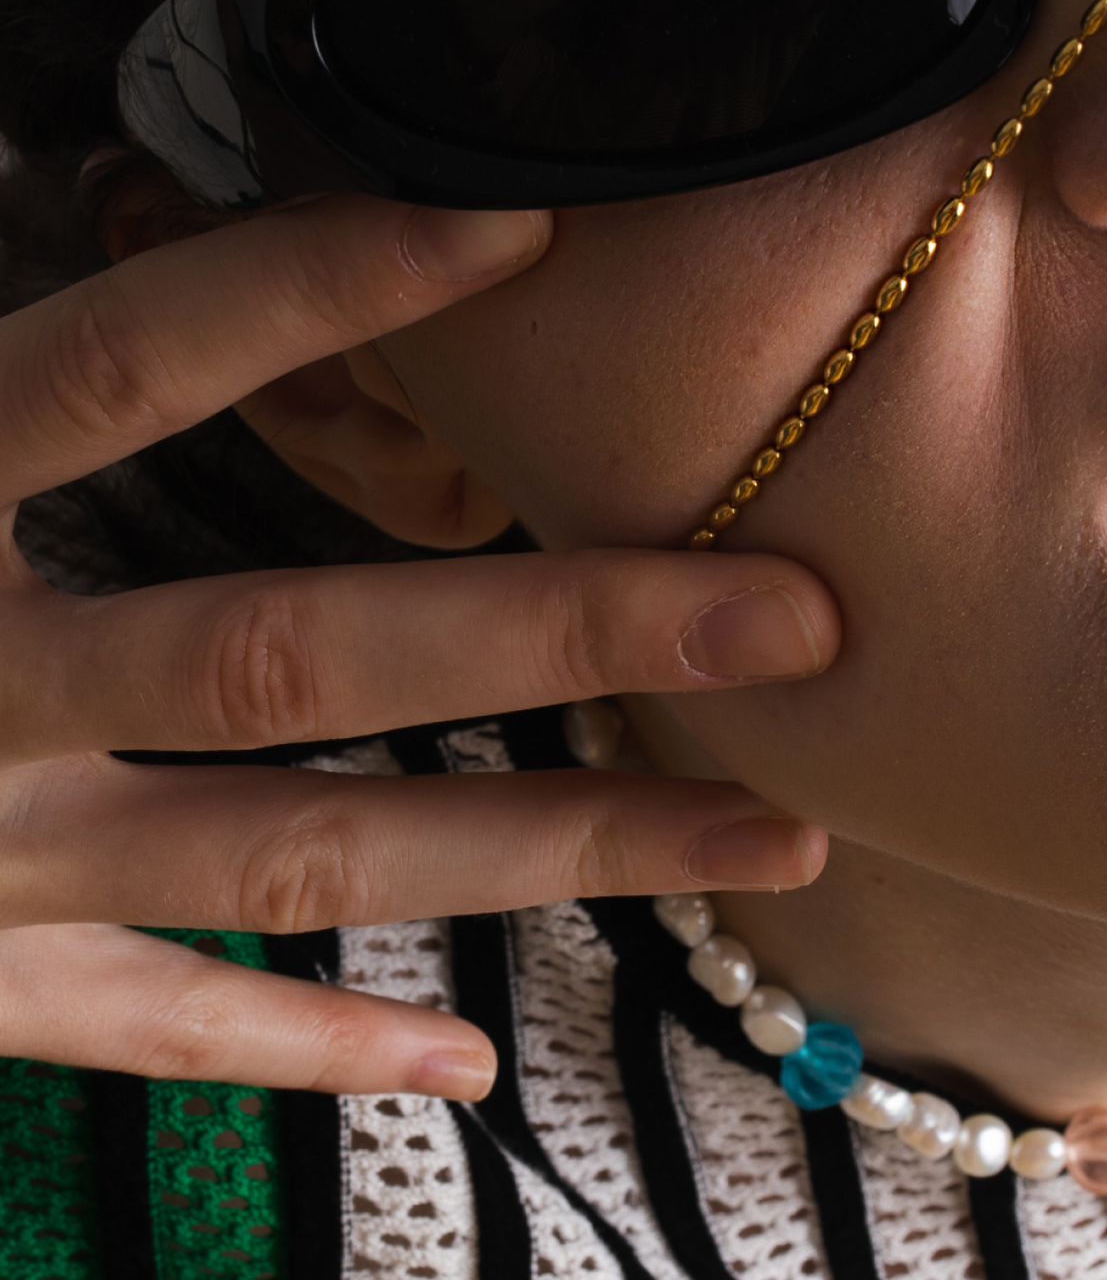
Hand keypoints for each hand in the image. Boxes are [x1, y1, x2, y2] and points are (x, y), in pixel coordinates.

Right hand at [0, 195, 836, 1097]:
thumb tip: (123, 251)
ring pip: (296, 852)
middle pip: (299, 647)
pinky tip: (467, 1060)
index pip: (131, 362)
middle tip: (803, 611)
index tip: (532, 225)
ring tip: (773, 845)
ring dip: (550, 849)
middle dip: (565, 632)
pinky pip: (142, 1032)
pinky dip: (296, 1050)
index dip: (320, 291)